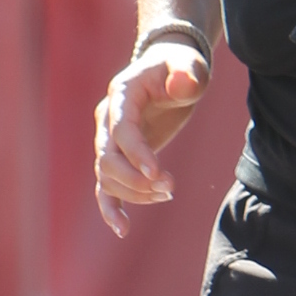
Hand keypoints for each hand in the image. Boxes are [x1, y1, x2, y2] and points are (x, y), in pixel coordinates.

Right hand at [93, 45, 210, 235]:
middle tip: (170, 187)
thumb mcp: (189, 65)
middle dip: (137, 179)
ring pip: (108, 177)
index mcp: (121, 94)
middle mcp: (107, 118)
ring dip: (136, 193)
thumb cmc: (179, 67)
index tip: (158, 174)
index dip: (136, 153)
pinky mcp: (117, 157)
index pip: (121, 130)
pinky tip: (123, 229)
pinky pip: (106, 186)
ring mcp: (108, 140)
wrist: (168, 72)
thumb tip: (182, 83)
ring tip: (168, 193)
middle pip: (108, 158)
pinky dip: (111, 208)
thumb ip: (188, 71)